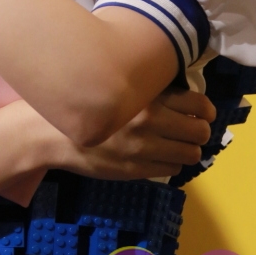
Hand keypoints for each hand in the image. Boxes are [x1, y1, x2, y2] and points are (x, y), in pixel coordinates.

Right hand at [21, 89, 214, 181]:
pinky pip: (171, 169)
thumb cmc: (84, 101)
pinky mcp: (136, 170)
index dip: (205, 110)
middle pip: (199, 132)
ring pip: (190, 154)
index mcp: (147, 96)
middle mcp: (150, 121)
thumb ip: (146, 88)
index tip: (201, 112)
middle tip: (189, 128)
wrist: (51, 132)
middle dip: (199, 131)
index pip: (198, 104)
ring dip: (187, 149)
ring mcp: (144, 149)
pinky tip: (157, 154)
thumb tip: (180, 93)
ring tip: (175, 143)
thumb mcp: (117, 84)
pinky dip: (170, 162)